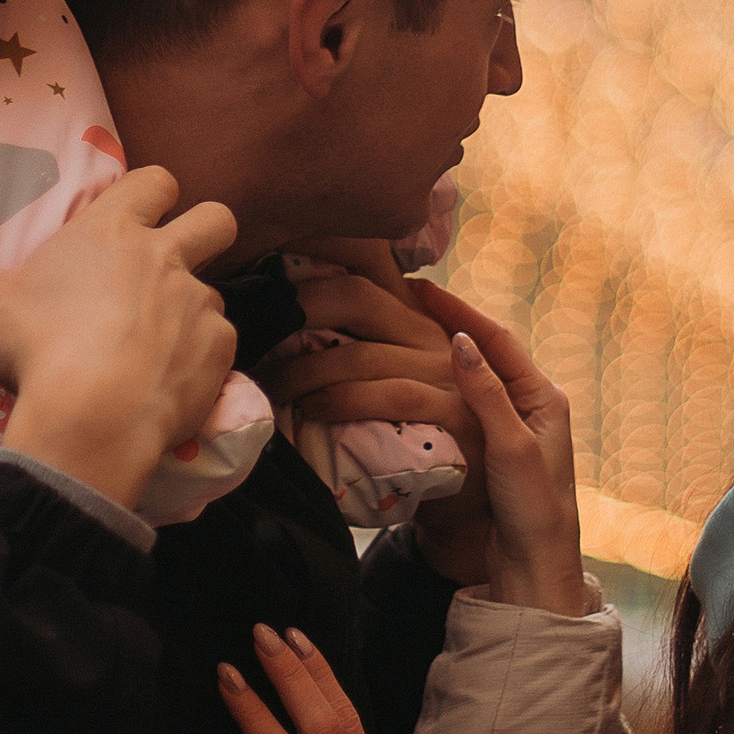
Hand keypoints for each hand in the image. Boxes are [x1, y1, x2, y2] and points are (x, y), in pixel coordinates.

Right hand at [0, 169, 238, 511]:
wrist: (94, 418)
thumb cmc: (37, 348)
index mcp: (113, 231)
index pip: (156, 180)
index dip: (153, 193)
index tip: (140, 215)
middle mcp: (167, 256)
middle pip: (215, 218)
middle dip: (205, 231)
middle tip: (173, 264)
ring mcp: (200, 303)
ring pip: (214, 290)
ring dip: (190, 308)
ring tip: (156, 344)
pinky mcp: (220, 350)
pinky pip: (221, 343)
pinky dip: (200, 357)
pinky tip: (169, 381)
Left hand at [271, 247, 470, 438]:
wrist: (476, 493)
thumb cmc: (419, 433)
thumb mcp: (392, 378)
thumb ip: (355, 346)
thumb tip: (281, 324)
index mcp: (416, 317)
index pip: (372, 258)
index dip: (325, 241)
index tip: (275, 244)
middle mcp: (434, 336)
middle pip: (359, 297)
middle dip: (299, 308)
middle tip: (257, 331)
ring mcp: (449, 374)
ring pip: (363, 355)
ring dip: (306, 371)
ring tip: (273, 387)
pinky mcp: (455, 413)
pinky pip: (390, 397)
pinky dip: (343, 402)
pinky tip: (312, 412)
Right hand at [403, 286, 583, 613]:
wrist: (534, 570)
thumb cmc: (534, 511)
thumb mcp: (514, 448)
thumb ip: (487, 394)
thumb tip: (459, 342)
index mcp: (542, 396)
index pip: (495, 338)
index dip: (457, 310)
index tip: (418, 287)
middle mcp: (527, 405)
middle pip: (480, 351)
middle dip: (442, 324)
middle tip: (399, 301)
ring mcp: (507, 427)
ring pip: (466, 377)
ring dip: (434, 353)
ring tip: (395, 333)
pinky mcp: (489, 450)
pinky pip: (457, 406)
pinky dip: (432, 387)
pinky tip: (405, 382)